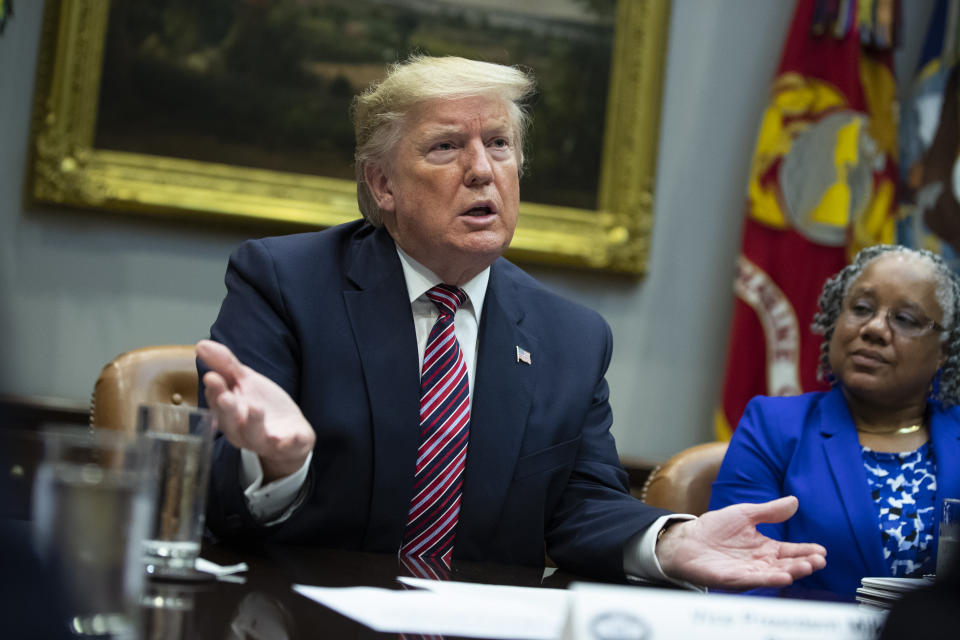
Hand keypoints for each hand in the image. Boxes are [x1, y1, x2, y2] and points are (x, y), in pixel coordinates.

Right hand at [196, 339, 314, 481]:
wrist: (290, 434)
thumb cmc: (261, 406)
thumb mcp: (245, 382)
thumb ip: (225, 365)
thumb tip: (200, 345)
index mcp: (229, 413)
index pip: (217, 402)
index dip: (214, 391)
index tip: (212, 377)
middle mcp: (242, 431)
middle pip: (231, 422)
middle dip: (227, 410)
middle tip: (225, 397)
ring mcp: (265, 440)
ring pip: (255, 436)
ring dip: (254, 422)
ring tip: (255, 408)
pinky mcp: (287, 446)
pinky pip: (288, 446)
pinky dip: (292, 442)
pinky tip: (296, 435)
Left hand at [655, 496, 826, 588]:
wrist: (686, 539)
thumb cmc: (714, 527)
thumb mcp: (745, 514)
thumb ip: (770, 511)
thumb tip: (794, 500)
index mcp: (764, 547)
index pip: (790, 551)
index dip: (806, 551)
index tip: (822, 550)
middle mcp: (760, 562)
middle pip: (787, 564)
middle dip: (804, 563)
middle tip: (819, 560)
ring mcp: (748, 572)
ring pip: (774, 574)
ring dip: (792, 571)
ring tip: (807, 567)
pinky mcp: (734, 579)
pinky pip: (754, 580)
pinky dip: (770, 579)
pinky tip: (783, 576)